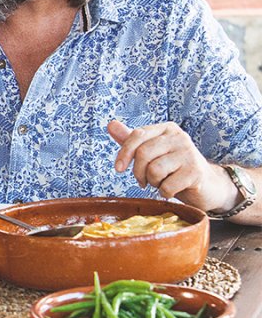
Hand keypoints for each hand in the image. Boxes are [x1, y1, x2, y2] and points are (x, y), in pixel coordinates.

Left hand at [107, 119, 235, 210]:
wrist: (208, 185)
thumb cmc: (175, 168)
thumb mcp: (153, 153)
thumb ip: (132, 140)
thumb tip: (111, 125)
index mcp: (166, 129)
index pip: (137, 135)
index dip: (124, 153)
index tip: (118, 169)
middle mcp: (179, 137)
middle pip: (143, 154)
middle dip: (138, 172)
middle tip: (145, 181)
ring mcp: (189, 153)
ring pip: (154, 170)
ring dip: (153, 183)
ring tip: (161, 183)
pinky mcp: (195, 172)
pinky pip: (167, 186)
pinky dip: (165, 192)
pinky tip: (172, 190)